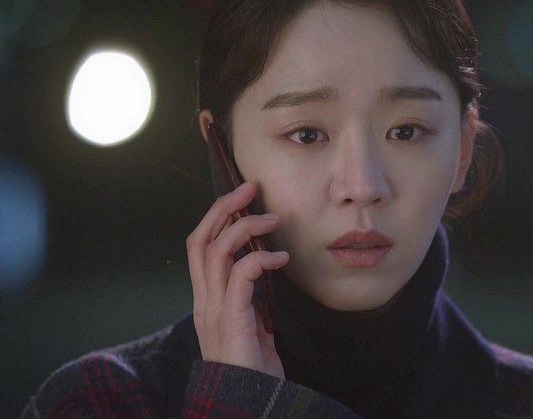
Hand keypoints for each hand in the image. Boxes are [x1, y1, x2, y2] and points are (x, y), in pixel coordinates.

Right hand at [186, 181, 287, 377]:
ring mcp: (213, 311)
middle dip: (223, 209)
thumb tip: (265, 266)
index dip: (217, 217)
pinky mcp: (231, 322)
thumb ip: (251, 297)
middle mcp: (204, 301)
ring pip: (215, 252)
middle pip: (200, 240)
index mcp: (207, 299)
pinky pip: (240, 277)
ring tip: (271, 220)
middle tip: (249, 189)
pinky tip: (280, 259)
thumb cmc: (254, 368)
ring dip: (243, 228)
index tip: (243, 198)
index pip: (200, 247)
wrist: (251, 405)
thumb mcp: (253, 324)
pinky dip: (260, 260)